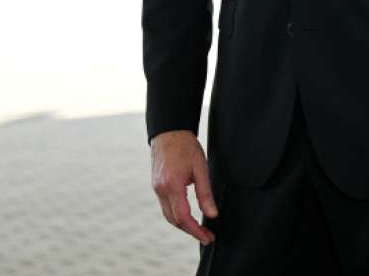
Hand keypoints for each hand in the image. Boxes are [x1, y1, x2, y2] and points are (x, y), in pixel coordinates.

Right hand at [150, 130, 218, 244]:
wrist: (169, 131)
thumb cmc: (186, 146)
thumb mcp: (201, 168)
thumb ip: (205, 193)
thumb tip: (212, 214)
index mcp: (172, 185)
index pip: (183, 217)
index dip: (196, 231)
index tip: (208, 237)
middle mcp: (161, 189)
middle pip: (174, 220)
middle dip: (190, 231)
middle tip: (207, 236)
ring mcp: (156, 188)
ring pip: (168, 215)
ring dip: (182, 225)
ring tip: (198, 229)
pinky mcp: (156, 185)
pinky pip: (165, 206)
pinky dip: (176, 215)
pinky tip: (187, 216)